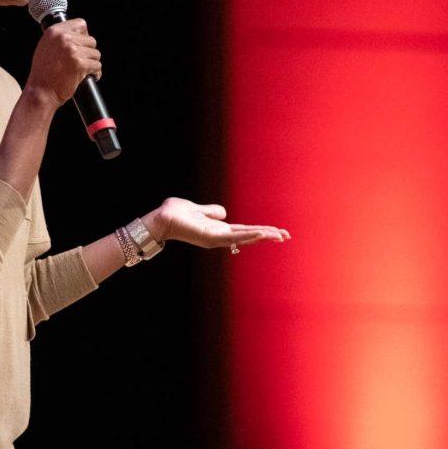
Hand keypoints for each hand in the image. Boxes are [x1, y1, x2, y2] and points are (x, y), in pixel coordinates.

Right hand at [25, 18, 101, 105]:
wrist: (41, 91)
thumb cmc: (42, 73)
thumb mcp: (46, 47)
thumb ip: (59, 38)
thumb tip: (78, 34)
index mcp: (55, 31)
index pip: (81, 24)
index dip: (84, 35)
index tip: (82, 44)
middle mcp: (64, 38)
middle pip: (91, 40)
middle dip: (89, 52)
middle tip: (82, 62)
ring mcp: (73, 51)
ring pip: (96, 53)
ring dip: (92, 63)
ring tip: (83, 70)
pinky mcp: (80, 64)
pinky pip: (97, 66)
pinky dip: (95, 73)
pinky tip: (88, 77)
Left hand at [145, 197, 290, 249]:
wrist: (161, 219)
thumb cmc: (175, 215)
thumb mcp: (197, 209)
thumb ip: (211, 212)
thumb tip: (224, 213)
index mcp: (218, 230)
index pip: (244, 231)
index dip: (260, 231)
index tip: (277, 232)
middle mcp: (219, 237)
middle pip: (248, 236)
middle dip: (267, 236)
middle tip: (286, 236)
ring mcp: (216, 239)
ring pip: (245, 238)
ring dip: (262, 236)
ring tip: (279, 236)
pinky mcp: (211, 237)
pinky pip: (233, 237)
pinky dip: (248, 235)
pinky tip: (261, 234)